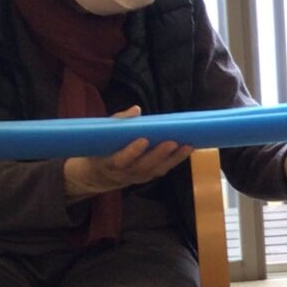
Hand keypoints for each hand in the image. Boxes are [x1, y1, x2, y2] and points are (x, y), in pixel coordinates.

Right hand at [62, 107, 192, 199]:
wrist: (99, 174)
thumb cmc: (101, 148)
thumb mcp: (101, 135)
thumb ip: (117, 122)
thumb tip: (136, 109)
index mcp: (109, 163)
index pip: (121, 159)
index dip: (132, 151)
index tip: (144, 140)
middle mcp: (124, 173)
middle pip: (143, 166)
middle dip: (159, 154)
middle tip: (173, 142)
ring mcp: (137, 177)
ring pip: (156, 170)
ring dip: (173, 158)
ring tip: (187, 145)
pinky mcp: (148, 177)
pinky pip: (162, 170)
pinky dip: (175, 160)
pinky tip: (186, 150)